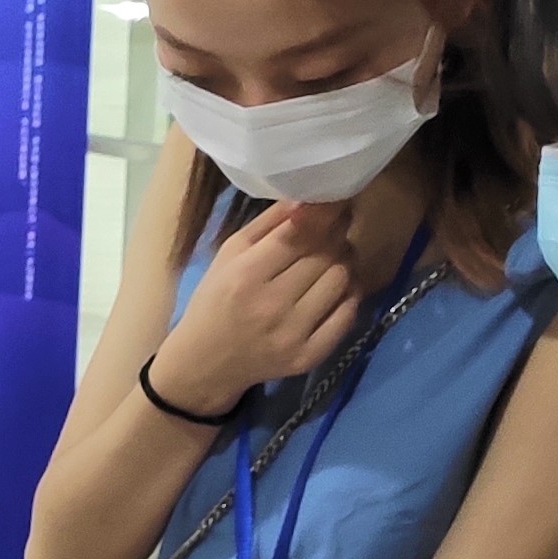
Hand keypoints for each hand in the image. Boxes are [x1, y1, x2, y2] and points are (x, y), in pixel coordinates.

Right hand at [149, 200, 359, 410]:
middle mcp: (272, 305)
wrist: (207, 362)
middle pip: (325, 254)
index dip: (325, 213)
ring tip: (335, 256)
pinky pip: (347, 314)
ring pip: (341, 280)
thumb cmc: (216, 299)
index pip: (301, 233)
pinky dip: (350, 294)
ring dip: (344, 261)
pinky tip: (338, 287)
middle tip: (335, 229)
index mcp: (246, 274)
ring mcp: (293, 334)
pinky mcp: (309, 357)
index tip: (336, 202)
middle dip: (336, 235)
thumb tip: (308, 197)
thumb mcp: (230, 253)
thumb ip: (269, 223)